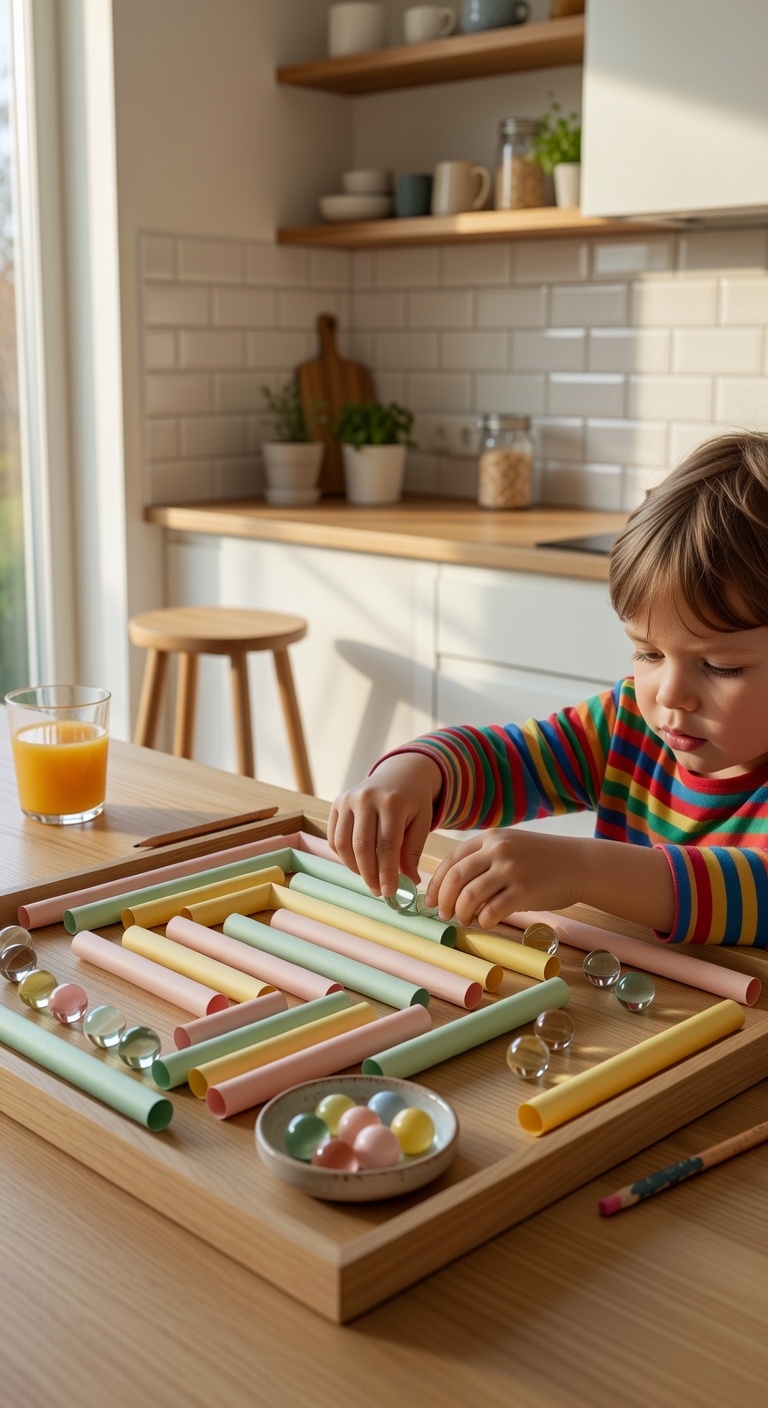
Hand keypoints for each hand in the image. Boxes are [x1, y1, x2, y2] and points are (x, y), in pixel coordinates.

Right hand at [327, 752, 441, 896]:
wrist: (399, 772)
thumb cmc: (413, 800)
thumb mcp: (422, 822)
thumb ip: (413, 851)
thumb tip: (409, 882)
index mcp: (392, 801)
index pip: (387, 845)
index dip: (387, 872)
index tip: (389, 892)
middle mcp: (366, 798)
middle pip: (362, 846)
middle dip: (369, 874)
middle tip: (379, 891)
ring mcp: (348, 799)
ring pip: (343, 844)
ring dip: (355, 868)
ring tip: (369, 878)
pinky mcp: (336, 803)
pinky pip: (334, 838)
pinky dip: (344, 856)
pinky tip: (358, 863)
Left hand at [425, 829, 587, 928]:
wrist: (579, 864)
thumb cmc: (542, 860)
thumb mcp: (510, 846)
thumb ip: (483, 859)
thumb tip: (451, 887)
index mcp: (490, 838)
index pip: (451, 860)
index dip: (436, 883)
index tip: (431, 900)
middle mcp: (498, 850)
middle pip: (456, 878)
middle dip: (444, 901)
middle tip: (444, 915)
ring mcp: (512, 869)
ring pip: (470, 896)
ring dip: (462, 913)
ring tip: (465, 920)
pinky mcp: (525, 891)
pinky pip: (492, 911)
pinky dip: (483, 921)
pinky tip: (485, 922)